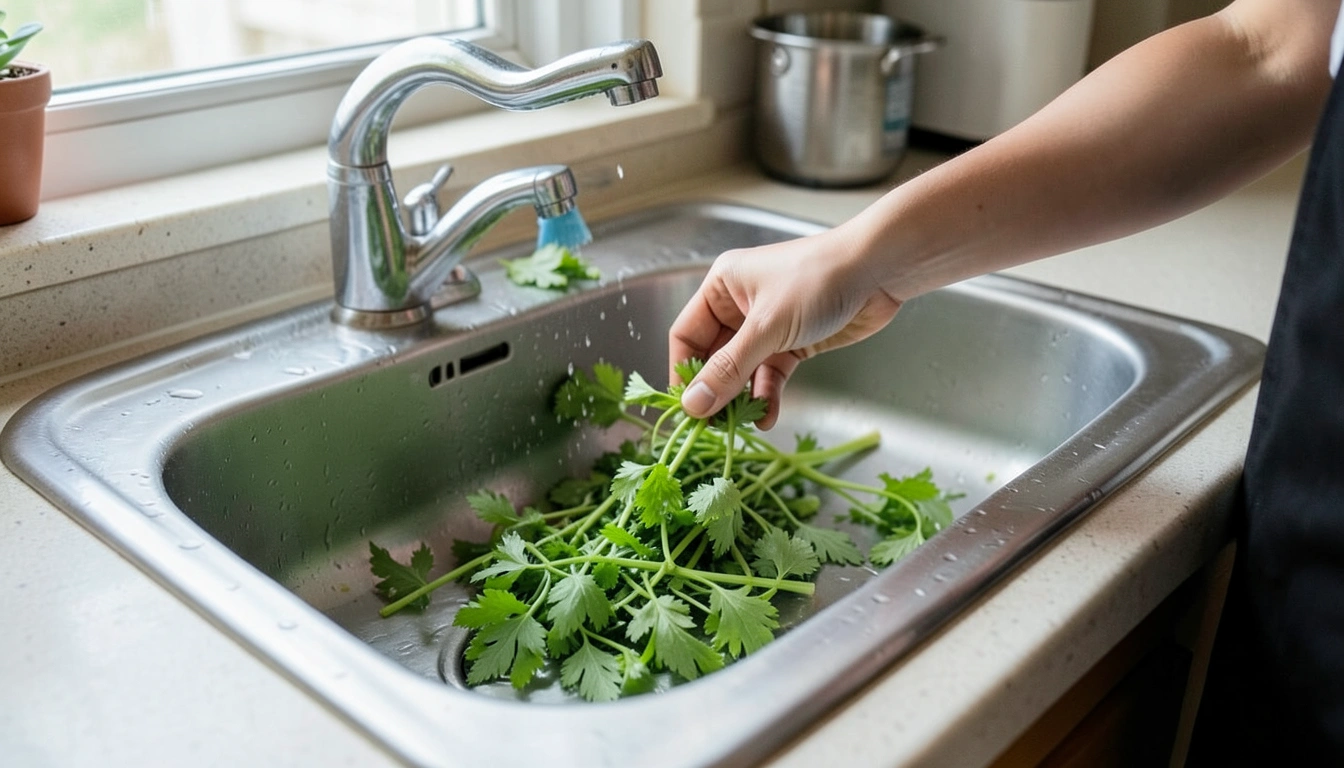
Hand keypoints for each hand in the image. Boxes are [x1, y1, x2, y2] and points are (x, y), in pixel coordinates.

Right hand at [668, 227, 899, 428]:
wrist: (879, 270)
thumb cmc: (817, 280)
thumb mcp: (766, 327)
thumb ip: (729, 369)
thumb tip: (693, 405)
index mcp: (721, 287)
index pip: (686, 335)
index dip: (683, 372)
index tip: (686, 408)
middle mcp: (739, 306)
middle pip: (713, 358)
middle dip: (714, 391)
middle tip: (712, 426)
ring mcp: (767, 327)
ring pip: (743, 371)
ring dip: (741, 399)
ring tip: (741, 426)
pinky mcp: (794, 343)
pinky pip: (771, 376)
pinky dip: (767, 396)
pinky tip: (766, 417)